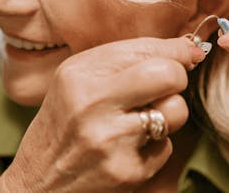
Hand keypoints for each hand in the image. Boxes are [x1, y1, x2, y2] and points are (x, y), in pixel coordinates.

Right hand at [0, 37, 206, 192]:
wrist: (38, 181)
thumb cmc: (63, 122)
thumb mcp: (77, 79)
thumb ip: (125, 59)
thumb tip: (190, 49)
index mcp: (77, 74)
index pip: (145, 49)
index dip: (175, 52)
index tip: (186, 56)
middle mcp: (91, 104)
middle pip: (168, 75)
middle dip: (177, 77)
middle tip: (162, 88)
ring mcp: (110, 140)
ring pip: (176, 111)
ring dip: (166, 115)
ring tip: (138, 120)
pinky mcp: (127, 171)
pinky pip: (166, 146)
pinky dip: (153, 147)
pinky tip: (126, 149)